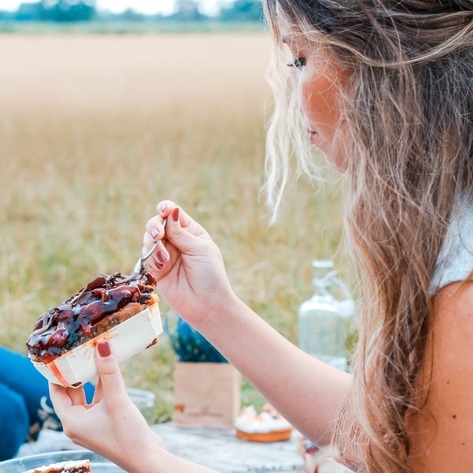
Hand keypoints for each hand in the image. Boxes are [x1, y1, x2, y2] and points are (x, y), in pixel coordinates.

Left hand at [49, 341, 163, 471]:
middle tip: (79, 350)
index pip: (56, 391)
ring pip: (87, 394)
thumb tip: (102, 346)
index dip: (57, 372)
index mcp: (71, 421)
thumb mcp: (117, 400)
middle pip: (71, 391)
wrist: (146, 457)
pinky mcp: (106, 421)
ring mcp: (93, 422)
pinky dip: (104, 384)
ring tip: (94, 355)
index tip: (61, 353)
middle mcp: (78, 422)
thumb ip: (109, 372)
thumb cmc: (127, 435)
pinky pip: (100, 398)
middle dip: (76, 371)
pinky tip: (111, 370)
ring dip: (91, 376)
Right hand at [144, 200, 236, 326]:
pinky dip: (151, 258)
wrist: (207, 305)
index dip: (165, 209)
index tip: (164, 211)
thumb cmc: (210, 275)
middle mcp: (177, 241)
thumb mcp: (199, 249)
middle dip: (154, 226)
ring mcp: (166, 255)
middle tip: (159, 235)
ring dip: (153, 244)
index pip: (173, 213)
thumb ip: (181, 232)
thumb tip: (171, 211)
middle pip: (156, 224)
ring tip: (165, 258)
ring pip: (148, 239)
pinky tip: (161, 266)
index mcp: (191, 232)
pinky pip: (146, 257)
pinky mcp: (156, 270)